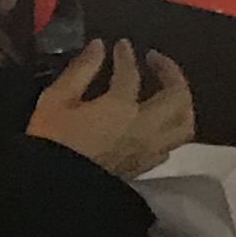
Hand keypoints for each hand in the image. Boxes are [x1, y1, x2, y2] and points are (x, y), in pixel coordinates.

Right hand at [30, 40, 195, 179]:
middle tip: (155, 60)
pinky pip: (171, 143)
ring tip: (168, 91)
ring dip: (182, 102)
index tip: (121, 44)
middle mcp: (144, 128)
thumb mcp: (56, 100)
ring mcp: (149, 150)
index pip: (131, 73)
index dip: (126, 55)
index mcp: (121, 108)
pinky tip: (157, 121)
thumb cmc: (50, 142)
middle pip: (177, 96)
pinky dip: (171, 126)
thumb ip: (81, 70)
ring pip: (184, 124)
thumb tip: (99, 47)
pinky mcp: (145, 166)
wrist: (54, 192)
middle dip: (171, 72)